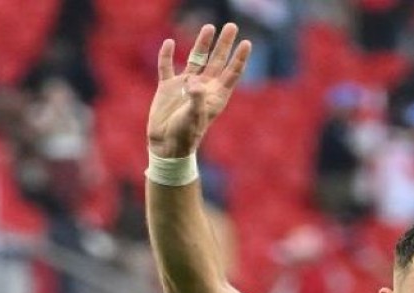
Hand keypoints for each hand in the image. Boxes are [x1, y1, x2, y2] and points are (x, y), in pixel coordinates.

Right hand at [148, 24, 251, 157]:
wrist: (166, 144)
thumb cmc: (185, 134)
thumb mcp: (193, 117)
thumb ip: (196, 99)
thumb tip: (194, 82)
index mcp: (216, 96)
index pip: (231, 73)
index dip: (239, 58)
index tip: (247, 42)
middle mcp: (203, 87)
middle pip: (217, 61)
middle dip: (224, 44)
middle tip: (232, 26)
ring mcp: (185, 86)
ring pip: (196, 59)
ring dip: (202, 44)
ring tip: (209, 27)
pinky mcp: (168, 87)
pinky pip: (167, 67)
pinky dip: (167, 55)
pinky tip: (170, 43)